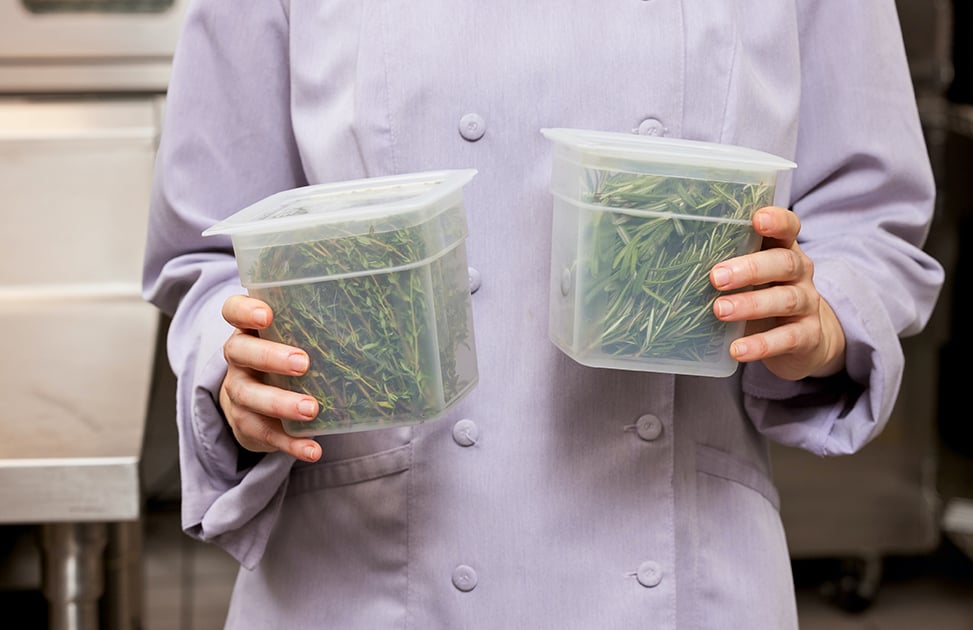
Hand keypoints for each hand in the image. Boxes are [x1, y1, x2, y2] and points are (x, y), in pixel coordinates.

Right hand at [219, 294, 321, 461]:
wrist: (251, 403)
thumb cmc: (284, 356)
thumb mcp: (292, 336)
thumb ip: (316, 323)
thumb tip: (377, 314)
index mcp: (248, 329)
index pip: (232, 310)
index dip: (244, 311)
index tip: (266, 315)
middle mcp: (238, 358)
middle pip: (240, 352)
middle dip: (270, 357)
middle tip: (303, 363)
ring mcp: (238, 392)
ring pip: (249, 396)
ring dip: (280, 403)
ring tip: (311, 409)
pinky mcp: (247, 424)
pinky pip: (266, 434)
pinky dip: (290, 443)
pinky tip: (312, 450)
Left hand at [709, 206, 845, 380]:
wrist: (805, 340)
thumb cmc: (765, 297)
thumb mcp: (751, 277)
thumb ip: (725, 264)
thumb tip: (669, 258)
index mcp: (784, 250)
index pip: (788, 228)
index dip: (777, 221)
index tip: (757, 219)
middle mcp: (800, 274)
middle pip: (783, 263)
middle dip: (750, 268)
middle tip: (716, 277)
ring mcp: (807, 304)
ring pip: (785, 299)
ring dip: (751, 304)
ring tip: (720, 310)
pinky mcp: (808, 336)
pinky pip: (787, 339)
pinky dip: (761, 344)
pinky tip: (737, 349)